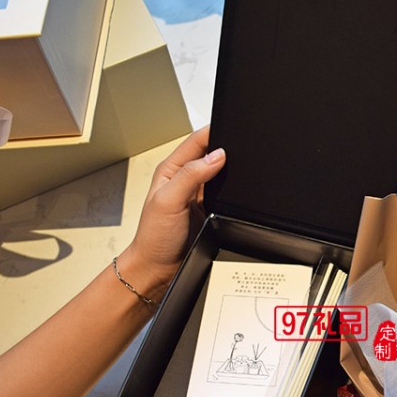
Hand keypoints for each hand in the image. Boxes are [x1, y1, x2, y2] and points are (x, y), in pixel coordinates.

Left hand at [123, 126, 225, 295]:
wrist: (159, 268)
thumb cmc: (154, 237)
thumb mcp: (168, 201)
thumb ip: (191, 175)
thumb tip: (216, 156)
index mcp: (172, 170)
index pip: (197, 141)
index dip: (214, 131)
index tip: (232, 127)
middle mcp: (186, 179)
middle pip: (212, 154)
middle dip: (228, 150)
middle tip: (242, 152)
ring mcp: (200, 195)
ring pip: (223, 175)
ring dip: (232, 174)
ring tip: (239, 175)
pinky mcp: (211, 210)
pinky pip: (228, 196)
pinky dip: (235, 194)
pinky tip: (237, 197)